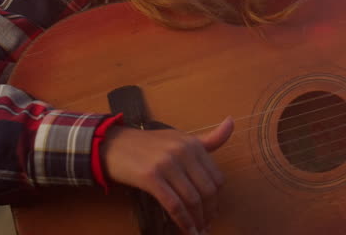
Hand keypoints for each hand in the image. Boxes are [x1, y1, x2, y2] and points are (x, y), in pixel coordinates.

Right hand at [100, 116, 233, 234]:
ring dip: (197, 220)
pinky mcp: (151, 177)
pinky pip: (174, 204)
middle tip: (207, 225)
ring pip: (192, 199)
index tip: (213, 211)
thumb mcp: (179, 139)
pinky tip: (186, 230)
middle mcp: (183, 152)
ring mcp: (167, 164)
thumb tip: (232, 122)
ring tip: (197, 231)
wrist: (113, 144)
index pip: (216, 177)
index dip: (217, 198)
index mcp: (193, 144)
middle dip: (209, 212)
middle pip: (207, 190)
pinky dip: (183, 221)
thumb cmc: (148, 144)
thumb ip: (207, 140)